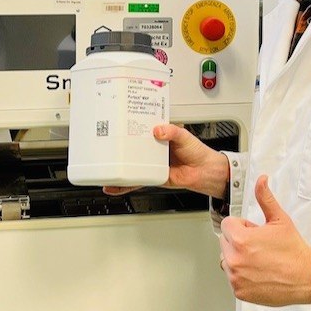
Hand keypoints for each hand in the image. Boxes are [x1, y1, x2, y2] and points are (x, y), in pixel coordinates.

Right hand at [102, 124, 229, 197]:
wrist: (205, 171)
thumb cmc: (197, 152)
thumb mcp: (184, 136)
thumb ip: (171, 132)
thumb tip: (158, 130)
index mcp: (159, 136)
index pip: (141, 129)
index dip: (129, 127)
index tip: (117, 124)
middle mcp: (153, 149)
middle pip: (133, 147)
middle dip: (119, 148)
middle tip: (105, 145)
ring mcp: (152, 164)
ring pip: (131, 165)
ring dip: (118, 168)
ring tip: (104, 168)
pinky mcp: (153, 177)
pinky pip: (137, 181)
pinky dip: (126, 185)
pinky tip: (114, 187)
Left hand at [218, 175, 310, 306]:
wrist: (307, 277)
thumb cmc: (294, 250)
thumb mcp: (280, 220)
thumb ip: (265, 199)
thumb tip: (261, 180)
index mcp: (241, 240)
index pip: (227, 225)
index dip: (243, 226)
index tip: (255, 232)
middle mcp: (235, 260)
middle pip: (225, 242)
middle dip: (239, 241)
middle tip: (259, 246)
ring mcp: (236, 277)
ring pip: (227, 260)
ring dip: (238, 258)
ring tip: (260, 260)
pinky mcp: (239, 291)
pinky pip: (233, 277)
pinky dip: (242, 275)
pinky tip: (259, 272)